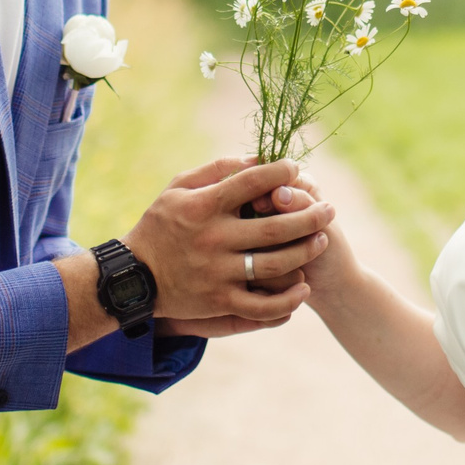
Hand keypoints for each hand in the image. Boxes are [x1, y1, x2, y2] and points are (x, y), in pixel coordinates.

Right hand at [123, 156, 334, 325]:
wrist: (134, 278)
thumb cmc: (160, 224)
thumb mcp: (179, 187)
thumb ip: (217, 170)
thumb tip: (259, 158)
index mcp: (204, 206)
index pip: (252, 182)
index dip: (280, 172)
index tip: (296, 169)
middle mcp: (213, 239)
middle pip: (275, 227)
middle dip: (310, 216)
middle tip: (330, 210)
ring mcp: (217, 273)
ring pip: (275, 265)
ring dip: (305, 252)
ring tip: (322, 241)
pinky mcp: (219, 301)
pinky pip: (262, 305)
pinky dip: (287, 299)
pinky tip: (303, 287)